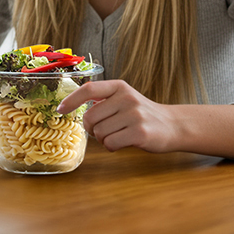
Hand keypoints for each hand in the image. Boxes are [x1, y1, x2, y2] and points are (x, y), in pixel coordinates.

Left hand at [57, 80, 177, 152]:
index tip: (60, 110)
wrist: (173, 125)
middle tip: (102, 130)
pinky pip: (110, 143)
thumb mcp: (123, 98)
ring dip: (103, 139)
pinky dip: (111, 146)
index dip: (71, 100)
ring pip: (99, 132)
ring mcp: (134, 115)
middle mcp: (126, 98)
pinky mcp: (140, 133)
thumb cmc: (141, 114)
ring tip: (117, 135)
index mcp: (119, 87)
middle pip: (90, 117)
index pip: (89, 89)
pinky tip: (123, 142)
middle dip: (91, 128)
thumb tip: (71, 106)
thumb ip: (102, 100)